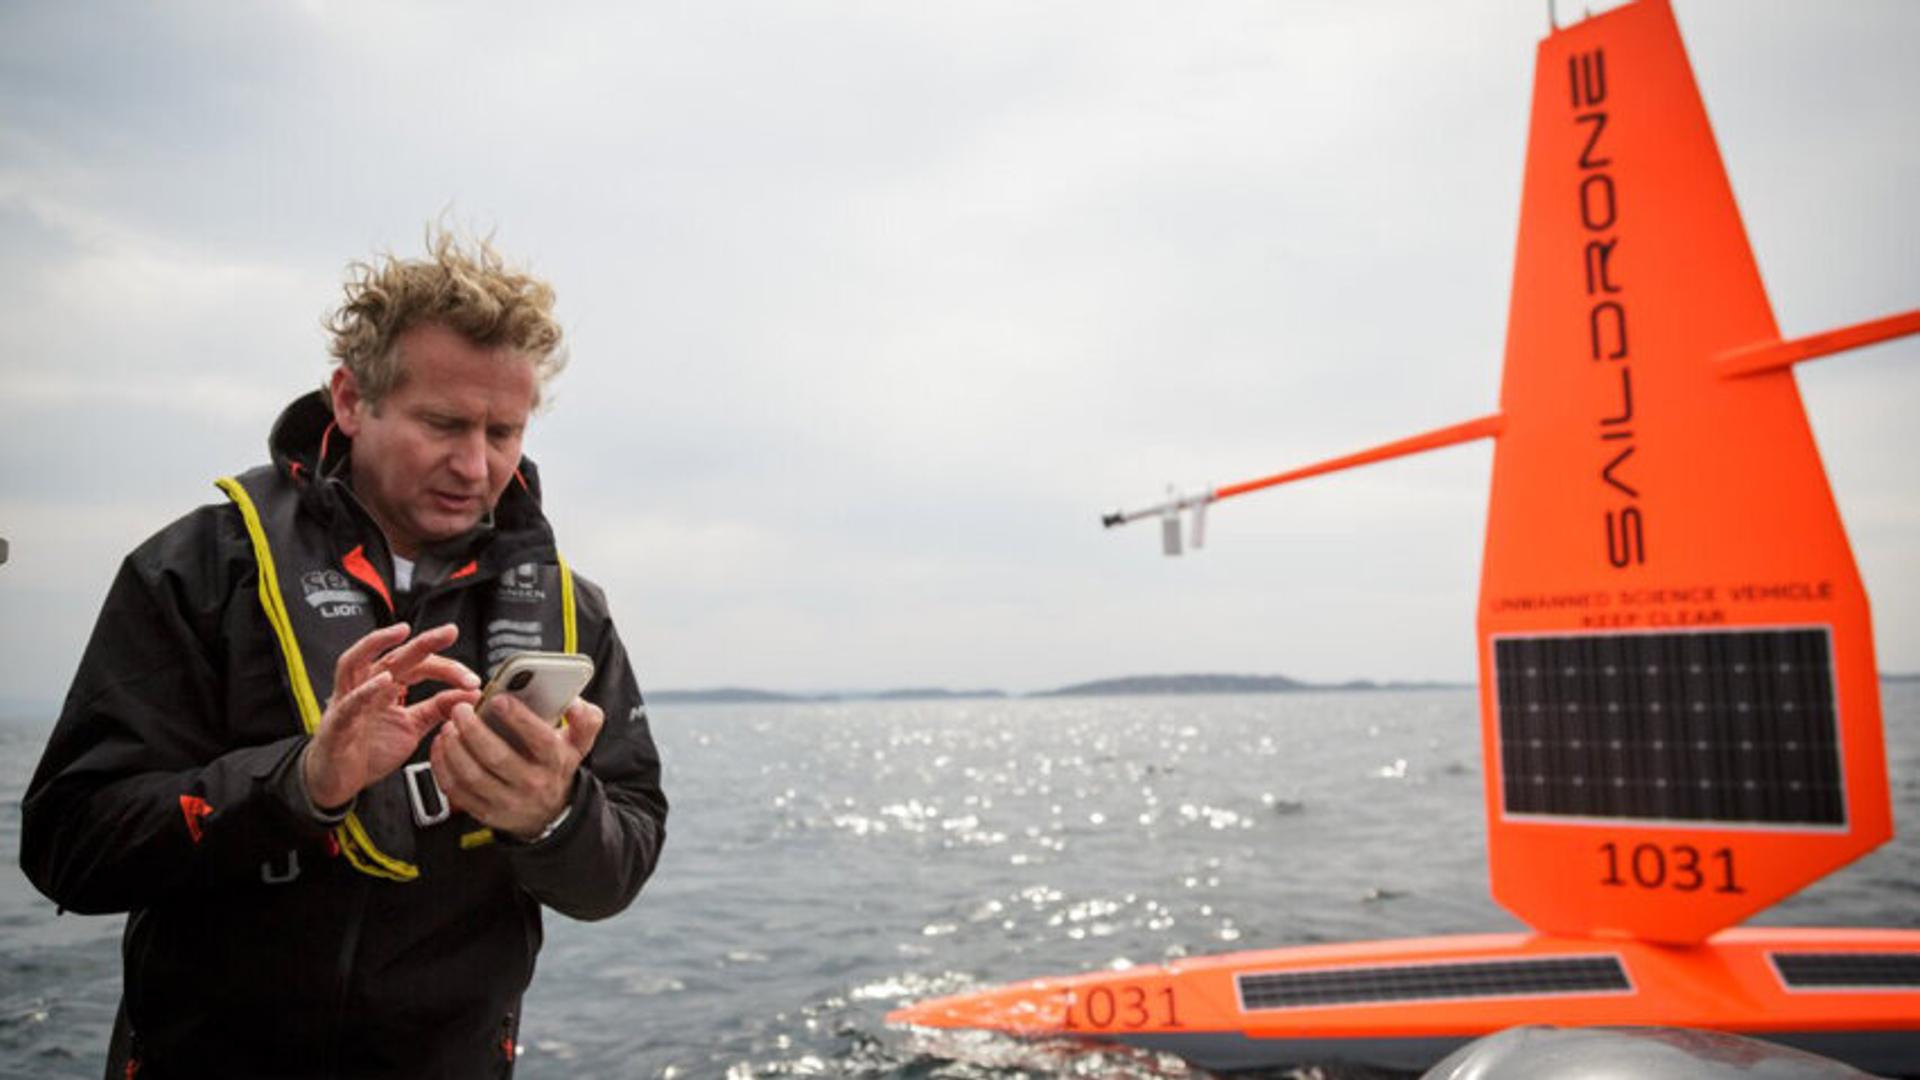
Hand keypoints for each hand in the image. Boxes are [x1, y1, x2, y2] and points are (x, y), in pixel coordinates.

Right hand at [303, 623, 480, 808]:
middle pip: (394, 655)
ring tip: (403, 634)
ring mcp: (348, 701)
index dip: (448, 669)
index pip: (420, 666)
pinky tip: (383, 681)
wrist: (339, 781)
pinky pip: (349, 702)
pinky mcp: (336, 723)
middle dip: (423, 641)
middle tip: (449, 632)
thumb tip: (471, 694)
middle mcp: (366, 686)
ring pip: (356, 662)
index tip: (473, 679)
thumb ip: (438, 709)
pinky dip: (366, 690)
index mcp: (388, 686)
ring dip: (378, 644)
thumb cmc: (370, 751)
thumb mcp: (413, 727)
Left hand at [430, 693, 603, 839]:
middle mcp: (532, 782)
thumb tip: (575, 702)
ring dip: (455, 748)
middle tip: (461, 709)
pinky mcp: (486, 812)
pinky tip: (442, 747)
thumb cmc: (557, 767)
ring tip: (449, 726)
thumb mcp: (579, 743)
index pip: (540, 739)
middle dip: (474, 730)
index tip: (499, 699)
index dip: (518, 718)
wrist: (550, 813)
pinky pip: (458, 790)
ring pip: (473, 775)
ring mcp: (507, 800)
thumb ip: (585, 718)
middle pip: (498, 757)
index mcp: (555, 761)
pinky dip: (444, 767)